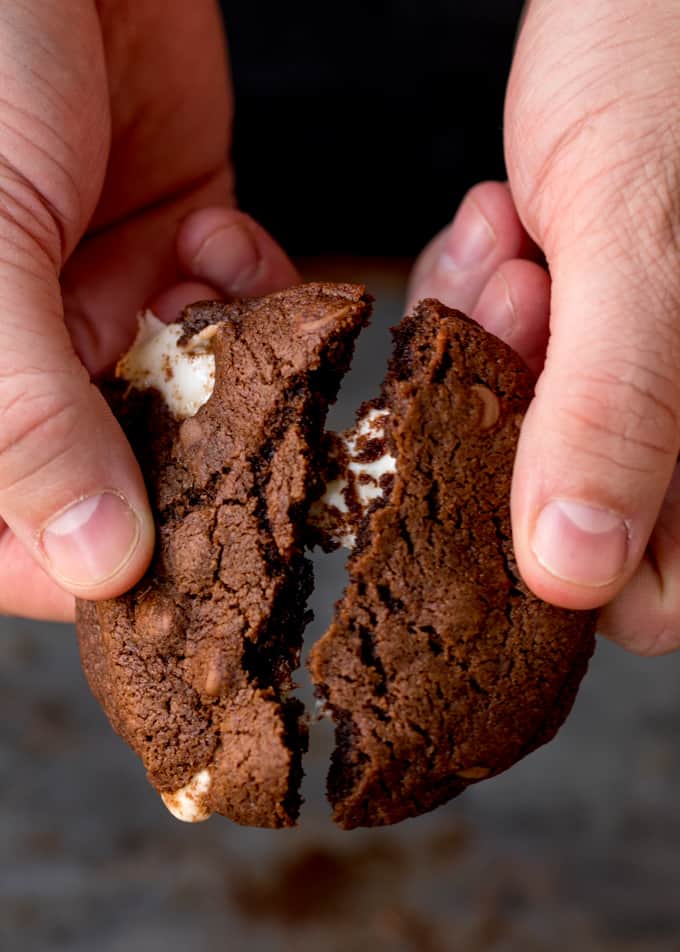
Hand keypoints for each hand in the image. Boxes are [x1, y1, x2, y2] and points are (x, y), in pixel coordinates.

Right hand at [0, 0, 297, 619]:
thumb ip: (26, 413)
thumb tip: (97, 563)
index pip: (18, 541)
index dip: (97, 574)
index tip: (189, 581)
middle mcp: (29, 362)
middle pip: (129, 477)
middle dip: (202, 460)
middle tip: (266, 452)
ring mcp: (107, 308)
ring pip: (202, 398)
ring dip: (235, 367)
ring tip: (222, 298)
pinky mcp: (177, 249)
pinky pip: (240, 315)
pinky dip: (251, 291)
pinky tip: (218, 239)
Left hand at [408, 0, 679, 653]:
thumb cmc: (675, 69)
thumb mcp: (642, 246)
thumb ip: (617, 408)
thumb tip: (575, 570)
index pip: (644, 601)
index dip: (560, 546)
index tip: (527, 425)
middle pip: (560, 516)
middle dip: (514, 419)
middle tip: (531, 300)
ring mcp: (629, 383)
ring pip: (516, 441)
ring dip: (491, 350)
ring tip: (523, 247)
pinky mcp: (578, 335)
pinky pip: (498, 370)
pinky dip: (477, 311)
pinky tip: (510, 232)